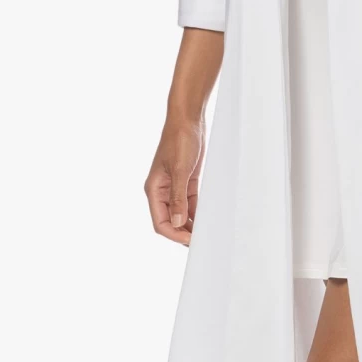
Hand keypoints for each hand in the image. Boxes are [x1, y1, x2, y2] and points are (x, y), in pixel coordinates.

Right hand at [145, 115, 204, 244]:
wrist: (188, 120)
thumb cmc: (180, 140)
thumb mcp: (180, 170)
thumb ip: (178, 198)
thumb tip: (176, 223)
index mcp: (154, 189)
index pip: (160, 222)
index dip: (174, 234)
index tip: (190, 240)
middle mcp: (161, 191)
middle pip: (170, 221)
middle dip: (183, 232)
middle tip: (201, 241)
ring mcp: (174, 187)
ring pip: (181, 214)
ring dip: (191, 224)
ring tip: (206, 233)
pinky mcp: (186, 182)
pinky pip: (190, 203)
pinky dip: (197, 212)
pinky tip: (207, 219)